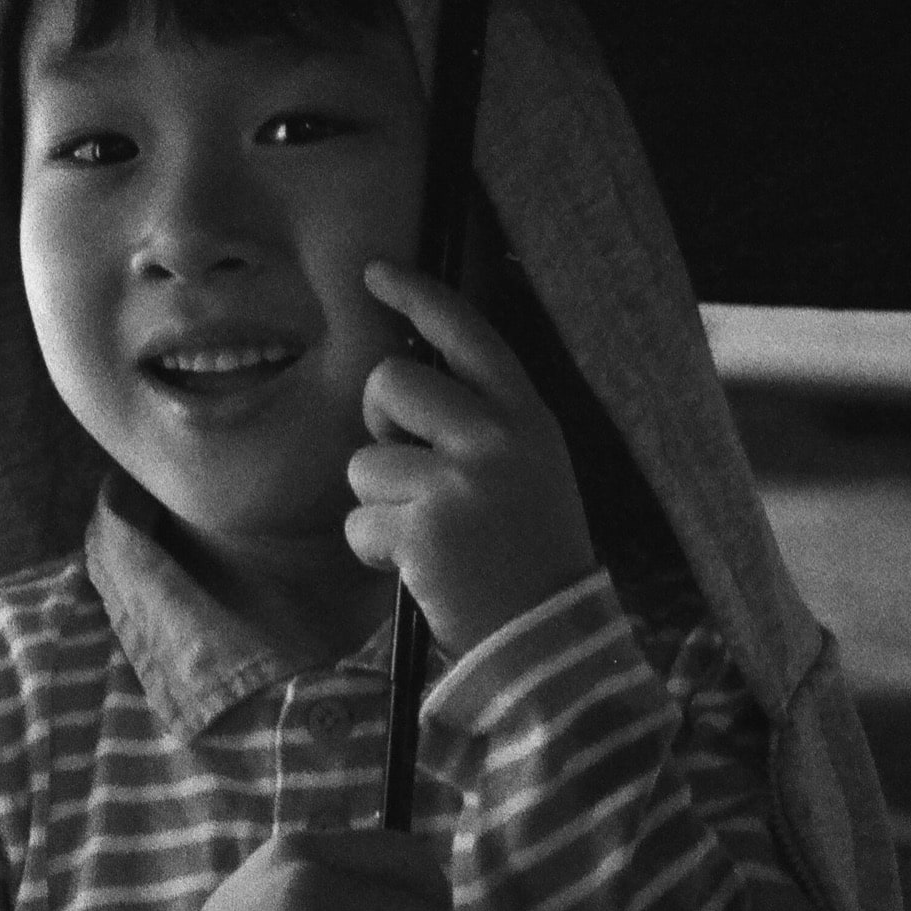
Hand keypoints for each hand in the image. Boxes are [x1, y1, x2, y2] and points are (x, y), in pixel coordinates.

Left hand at [344, 259, 596, 661]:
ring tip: (427, 536)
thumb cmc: (530, 552)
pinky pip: (359, 523)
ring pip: (364, 463)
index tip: (375, 272)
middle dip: (377, 421)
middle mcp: (496, 438)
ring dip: (378, 504)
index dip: (418, 294)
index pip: (468, 334)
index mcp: (527, 417)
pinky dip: (374, 552)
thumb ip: (481, 424)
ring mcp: (460, 483)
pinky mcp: (425, 531)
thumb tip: (400, 384)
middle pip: (391, 381)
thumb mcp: (531, 469)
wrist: (551, 638)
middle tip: (404, 464)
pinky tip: (416, 570)